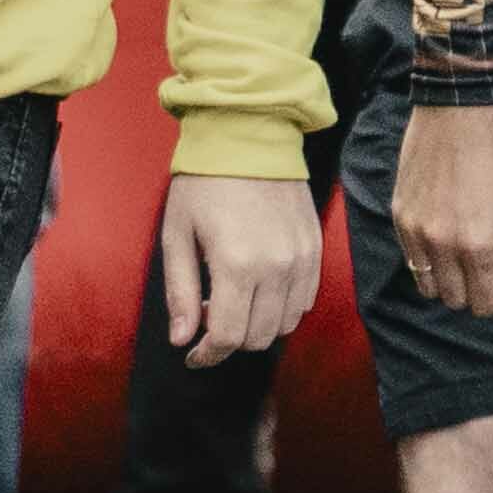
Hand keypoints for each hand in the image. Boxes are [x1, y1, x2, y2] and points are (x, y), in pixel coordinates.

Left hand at [159, 172, 324, 360]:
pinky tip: (260, 289)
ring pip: (286, 323)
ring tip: (236, 302)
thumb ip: (180, 293)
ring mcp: (301, 257)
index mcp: (237, 265)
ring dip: (258, 326)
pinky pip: (305, 299)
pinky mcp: (314, 247)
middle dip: (230, 340)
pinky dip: (283, 307)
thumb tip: (183, 340)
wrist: (251, 137)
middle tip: (210, 317)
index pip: (229, 337)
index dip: (208, 355)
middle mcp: (276, 267)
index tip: (194, 353)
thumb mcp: (177, 236)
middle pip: (259, 336)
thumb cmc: (205, 185)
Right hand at [391, 98, 492, 318]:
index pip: (489, 304)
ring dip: (455, 280)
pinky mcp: (400, 216)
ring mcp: (415, 231)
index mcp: (479, 243)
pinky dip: (432, 260)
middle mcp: (441, 245)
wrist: (460, 103)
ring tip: (474, 249)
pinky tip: (451, 232)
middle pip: (459, 301)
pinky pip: (413, 260)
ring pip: (431, 287)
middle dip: (483, 290)